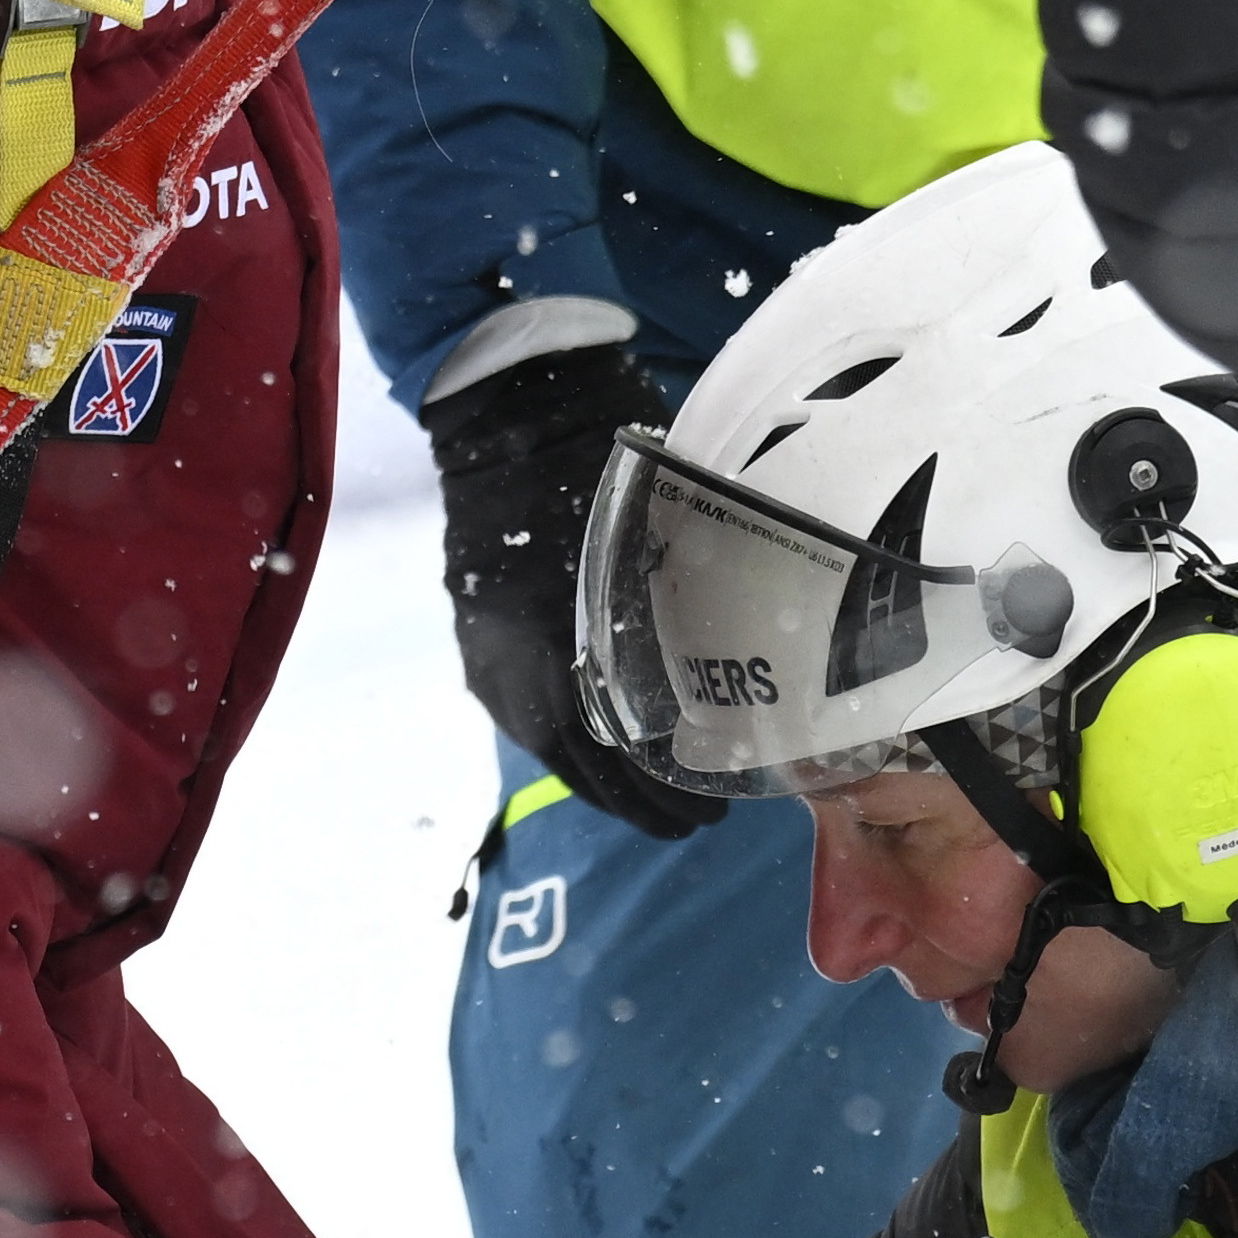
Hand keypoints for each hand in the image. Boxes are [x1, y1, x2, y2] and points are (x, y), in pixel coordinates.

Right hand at [430, 341, 709, 838]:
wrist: (504, 414)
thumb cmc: (600, 459)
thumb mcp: (666, 528)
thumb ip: (694, 598)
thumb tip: (760, 654)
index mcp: (569, 640)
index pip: (615, 749)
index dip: (662, 790)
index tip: (710, 810)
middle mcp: (520, 663)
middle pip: (581, 763)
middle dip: (637, 802)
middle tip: (692, 823)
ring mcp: (490, 655)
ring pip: (548, 746)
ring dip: (601, 781)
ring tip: (654, 804)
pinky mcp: (477, 640)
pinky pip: (523, 714)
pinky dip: (570, 742)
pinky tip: (606, 751)